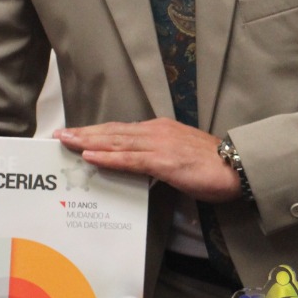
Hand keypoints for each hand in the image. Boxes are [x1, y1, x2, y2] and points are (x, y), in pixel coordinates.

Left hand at [56, 119, 240, 201]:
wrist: (237, 167)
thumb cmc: (213, 166)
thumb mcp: (180, 156)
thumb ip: (158, 157)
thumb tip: (140, 165)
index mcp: (160, 130)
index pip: (121, 130)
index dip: (97, 131)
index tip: (76, 133)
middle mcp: (156, 132)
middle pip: (113, 132)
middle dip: (85, 133)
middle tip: (60, 134)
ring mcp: (159, 145)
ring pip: (116, 142)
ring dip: (88, 141)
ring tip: (66, 141)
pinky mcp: (163, 161)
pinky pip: (129, 160)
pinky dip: (107, 157)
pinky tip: (90, 156)